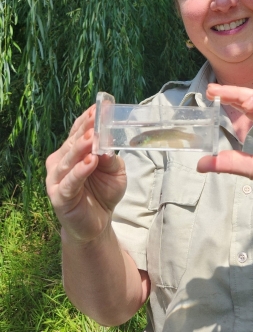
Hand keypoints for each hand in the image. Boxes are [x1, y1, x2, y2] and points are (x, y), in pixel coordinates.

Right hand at [46, 105, 126, 243]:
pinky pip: (70, 182)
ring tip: (91, 138)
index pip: (78, 132)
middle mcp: (61, 162)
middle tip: (95, 119)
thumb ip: (112, 160)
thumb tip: (107, 147)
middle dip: (85, 131)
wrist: (97, 224)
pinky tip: (89, 162)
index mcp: (73, 152)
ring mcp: (58, 179)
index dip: (87, 120)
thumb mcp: (116, 173)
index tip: (98, 107)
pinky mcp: (59, 196)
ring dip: (80, 148)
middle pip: (72, 143)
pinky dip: (79, 171)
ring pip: (69, 160)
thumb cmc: (104, 193)